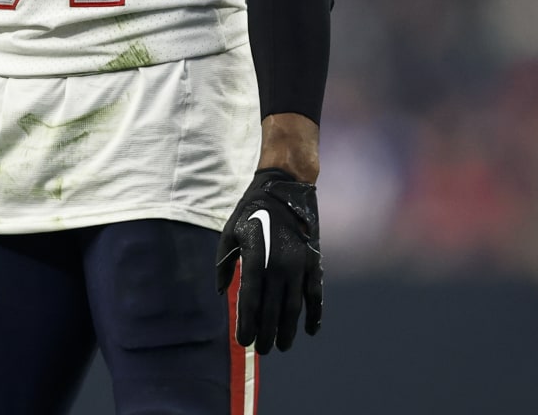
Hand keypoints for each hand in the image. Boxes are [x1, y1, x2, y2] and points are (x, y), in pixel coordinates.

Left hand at [215, 168, 322, 352]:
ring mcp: (298, 264)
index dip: (247, 324)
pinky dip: (314, 314)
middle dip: (267, 333)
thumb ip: (224, 264)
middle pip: (273, 309)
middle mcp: (278, 265)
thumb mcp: (230, 232)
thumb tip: (221, 292)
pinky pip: (316, 294)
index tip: (243, 341)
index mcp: (255, 257)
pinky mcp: (313, 261)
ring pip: (294, 306)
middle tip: (262, 349)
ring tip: (282, 346)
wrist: (286, 187)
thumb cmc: (252, 210)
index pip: (250, 300)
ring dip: (288, 329)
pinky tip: (310, 330)